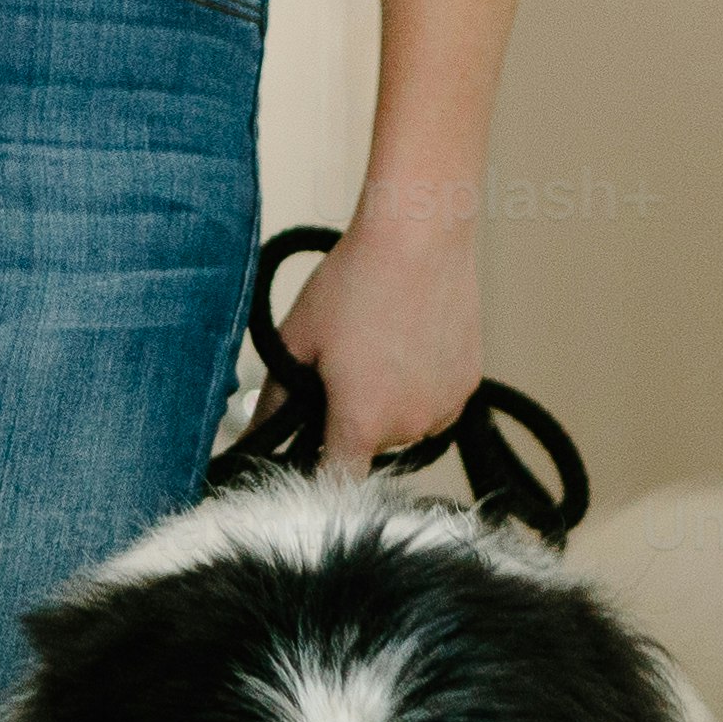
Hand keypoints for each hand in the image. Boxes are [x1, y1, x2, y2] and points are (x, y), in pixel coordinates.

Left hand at [276, 210, 484, 479]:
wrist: (419, 236)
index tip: (311, 454)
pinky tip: (409, 346)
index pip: (337, 485)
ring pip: (405, 427)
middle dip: (352, 422)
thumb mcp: (297, 340)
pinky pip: (436, 405)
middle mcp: (408, 427)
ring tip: (381, 350)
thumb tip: (253, 435)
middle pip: (370, 450)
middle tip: (345, 368)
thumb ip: (274, 400)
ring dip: (390, 406)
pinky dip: (421, 388)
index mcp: (361, 424)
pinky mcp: (469, 386)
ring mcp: (444, 408)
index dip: (319, 473)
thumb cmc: (356, 281)